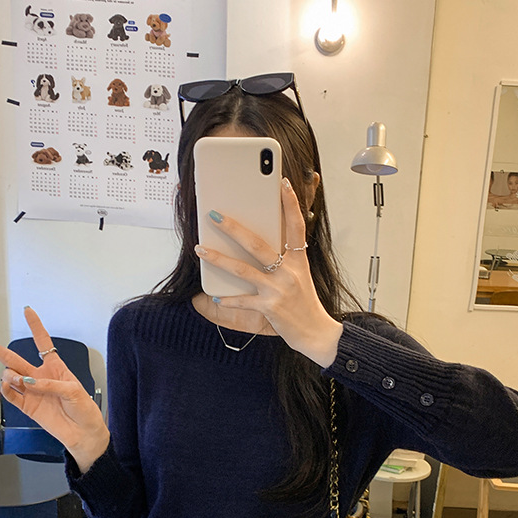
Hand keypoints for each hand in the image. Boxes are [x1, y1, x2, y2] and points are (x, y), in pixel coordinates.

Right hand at [0, 307, 109, 473]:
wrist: (83, 434)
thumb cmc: (84, 410)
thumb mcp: (74, 391)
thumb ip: (50, 384)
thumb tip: (28, 382)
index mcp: (55, 368)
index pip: (42, 342)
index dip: (35, 326)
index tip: (27, 311)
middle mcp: (40, 377)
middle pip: (14, 358)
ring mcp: (31, 391)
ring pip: (10, 376)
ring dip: (9, 375)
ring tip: (17, 380)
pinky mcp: (27, 407)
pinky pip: (10, 395)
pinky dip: (6, 390)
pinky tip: (8, 387)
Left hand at [195, 179, 342, 366]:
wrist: (316, 333)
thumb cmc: (305, 303)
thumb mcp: (300, 276)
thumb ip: (284, 259)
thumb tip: (258, 245)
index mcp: (298, 261)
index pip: (296, 226)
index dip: (291, 204)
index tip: (282, 184)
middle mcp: (289, 272)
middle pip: (257, 244)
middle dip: (233, 228)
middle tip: (214, 215)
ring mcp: (278, 289)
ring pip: (243, 270)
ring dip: (218, 259)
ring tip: (201, 249)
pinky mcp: (270, 308)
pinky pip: (243, 300)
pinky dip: (228, 298)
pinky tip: (215, 295)